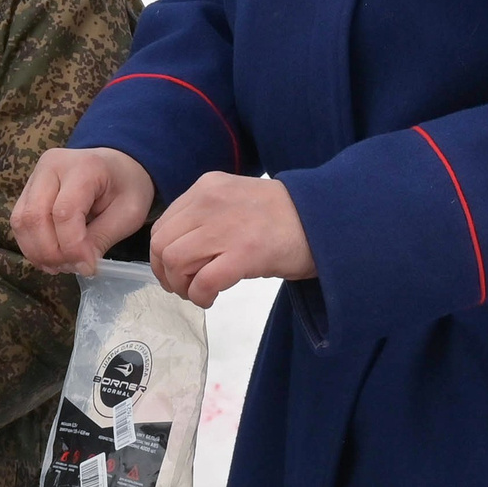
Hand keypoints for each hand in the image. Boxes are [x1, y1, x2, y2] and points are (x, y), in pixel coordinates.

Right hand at [11, 147, 155, 275]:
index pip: (64, 212)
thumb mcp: (129, 213)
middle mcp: (52, 166)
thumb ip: (102, 238)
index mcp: (83, 167)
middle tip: (72, 268)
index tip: (88, 267)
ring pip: (21, 221)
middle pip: (34, 217)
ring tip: (61, 265)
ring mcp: (35, 175)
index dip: (72, 247)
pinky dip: (32, 245)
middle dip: (51, 253)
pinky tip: (51, 256)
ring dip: (37, 251)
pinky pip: (20, 221)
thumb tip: (81, 266)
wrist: (116, 164)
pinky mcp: (27, 188)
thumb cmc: (126, 186)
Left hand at [147, 173, 316, 305]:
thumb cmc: (284, 216)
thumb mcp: (235, 201)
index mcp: (207, 187)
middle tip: (184, 288)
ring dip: (182, 286)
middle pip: (162, 245)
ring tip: (199, 293)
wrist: (325, 219)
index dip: (162, 255)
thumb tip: (180, 248)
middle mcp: (210, 203)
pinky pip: (203, 282)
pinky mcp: (244, 254)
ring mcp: (226, 228)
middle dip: (167, 273)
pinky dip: (200, 296)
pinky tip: (211, 299)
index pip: (164, 224)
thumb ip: (206, 215)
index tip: (175, 271)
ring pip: (176, 262)